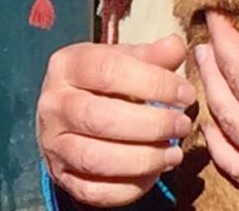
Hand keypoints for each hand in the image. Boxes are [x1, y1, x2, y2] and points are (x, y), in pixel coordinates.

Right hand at [37, 36, 197, 207]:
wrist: (65, 116)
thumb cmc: (102, 84)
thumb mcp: (124, 61)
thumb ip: (152, 56)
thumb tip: (177, 47)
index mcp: (66, 66)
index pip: (107, 71)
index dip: (153, 83)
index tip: (185, 93)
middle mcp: (53, 105)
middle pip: (100, 118)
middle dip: (151, 125)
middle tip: (182, 125)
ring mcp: (53, 144)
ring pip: (96, 158)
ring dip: (143, 159)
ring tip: (173, 153)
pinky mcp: (61, 177)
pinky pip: (94, 190)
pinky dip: (129, 187)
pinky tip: (153, 174)